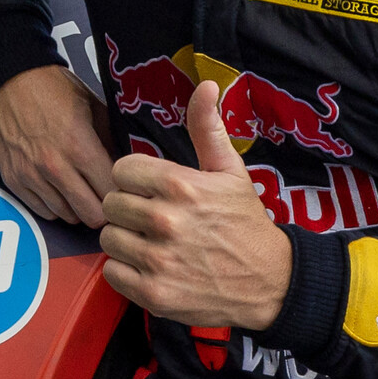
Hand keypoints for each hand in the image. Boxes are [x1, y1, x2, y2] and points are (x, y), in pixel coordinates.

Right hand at [0, 63, 114, 228]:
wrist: (9, 79)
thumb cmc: (54, 90)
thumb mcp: (93, 106)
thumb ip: (111, 139)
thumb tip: (128, 166)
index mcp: (80, 147)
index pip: (111, 193)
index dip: (121, 194)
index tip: (122, 189)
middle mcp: (55, 167)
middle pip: (91, 215)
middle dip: (103, 208)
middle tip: (104, 196)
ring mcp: (31, 176)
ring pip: (67, 216)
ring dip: (78, 208)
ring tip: (82, 191)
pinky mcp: (14, 180)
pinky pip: (43, 211)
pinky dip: (55, 206)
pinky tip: (60, 190)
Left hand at [96, 82, 293, 332]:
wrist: (269, 283)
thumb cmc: (246, 224)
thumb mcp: (231, 171)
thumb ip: (208, 128)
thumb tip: (206, 85)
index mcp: (180, 185)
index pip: (121, 170)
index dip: (134, 179)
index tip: (150, 189)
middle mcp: (165, 221)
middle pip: (111, 204)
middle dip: (128, 209)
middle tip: (152, 217)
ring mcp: (158, 260)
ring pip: (108, 238)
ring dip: (126, 240)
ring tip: (151, 242)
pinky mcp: (153, 293)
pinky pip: (113, 273)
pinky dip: (127, 271)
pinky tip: (151, 266)